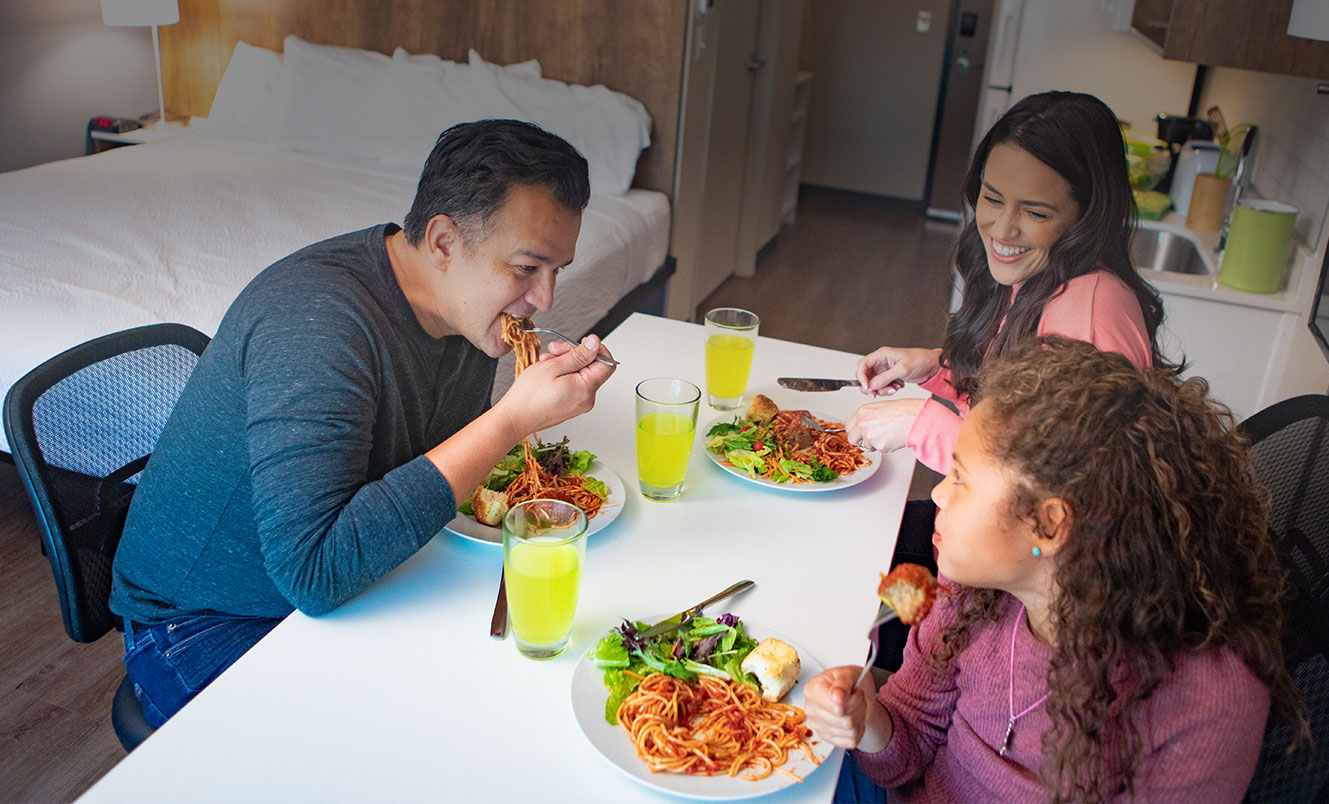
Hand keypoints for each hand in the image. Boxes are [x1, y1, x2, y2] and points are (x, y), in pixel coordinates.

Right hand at [498, 334, 615, 435]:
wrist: (515, 418)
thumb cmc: (529, 396)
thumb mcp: (553, 366)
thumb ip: (579, 355)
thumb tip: (595, 344)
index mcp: (586, 388)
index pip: (607, 363)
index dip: (596, 349)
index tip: (582, 342)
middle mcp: (587, 399)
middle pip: (592, 367)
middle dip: (574, 353)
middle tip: (555, 349)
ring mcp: (579, 404)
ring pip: (580, 374)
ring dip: (565, 363)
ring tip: (546, 361)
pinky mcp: (570, 406)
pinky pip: (573, 384)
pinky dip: (562, 374)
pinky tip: (547, 372)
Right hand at [803, 666, 888, 750]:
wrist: (853, 690)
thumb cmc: (848, 680)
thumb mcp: (848, 674)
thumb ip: (842, 684)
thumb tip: (837, 697)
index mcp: (812, 690)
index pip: (837, 708)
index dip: (853, 701)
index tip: (854, 692)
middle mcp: (811, 709)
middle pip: (845, 721)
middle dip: (858, 709)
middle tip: (857, 698)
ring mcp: (818, 726)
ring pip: (850, 732)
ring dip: (859, 719)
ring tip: (855, 707)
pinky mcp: (827, 738)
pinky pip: (851, 741)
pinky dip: (858, 731)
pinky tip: (854, 719)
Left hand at [846, 398, 926, 452]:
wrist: (916, 418)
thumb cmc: (905, 410)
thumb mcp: (882, 407)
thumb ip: (870, 417)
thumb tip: (866, 425)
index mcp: (863, 412)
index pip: (849, 427)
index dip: (856, 431)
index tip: (860, 433)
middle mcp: (863, 423)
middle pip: (852, 439)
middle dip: (861, 440)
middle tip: (872, 438)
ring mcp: (870, 436)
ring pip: (867, 446)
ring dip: (876, 444)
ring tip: (889, 434)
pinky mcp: (879, 446)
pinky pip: (880, 450)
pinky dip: (887, 447)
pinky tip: (894, 438)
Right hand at [856, 347, 939, 396]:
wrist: (932, 366)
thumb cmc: (920, 360)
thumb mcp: (902, 369)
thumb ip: (885, 378)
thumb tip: (872, 385)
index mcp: (882, 355)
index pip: (863, 364)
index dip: (861, 376)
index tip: (866, 387)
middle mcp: (881, 362)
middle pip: (866, 376)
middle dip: (871, 386)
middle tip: (877, 392)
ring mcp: (885, 370)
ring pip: (874, 383)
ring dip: (882, 389)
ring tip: (894, 388)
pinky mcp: (890, 377)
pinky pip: (882, 386)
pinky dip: (888, 390)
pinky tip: (898, 386)